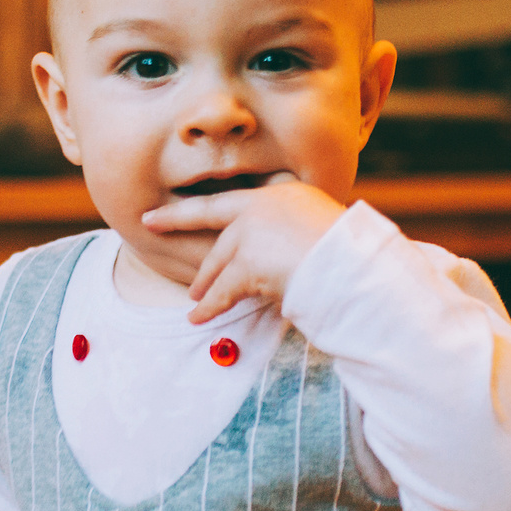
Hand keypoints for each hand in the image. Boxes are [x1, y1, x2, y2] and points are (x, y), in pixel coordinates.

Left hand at [138, 175, 345, 322]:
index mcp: (283, 193)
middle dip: (193, 244)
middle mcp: (263, 205)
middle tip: (174, 254)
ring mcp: (252, 231)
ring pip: (219, 263)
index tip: (153, 215)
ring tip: (195, 302)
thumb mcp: (326, 229)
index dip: (187, 210)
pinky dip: (209, 307)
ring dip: (206, 285)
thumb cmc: (353, 255)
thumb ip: (299, 233)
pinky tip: (197, 317)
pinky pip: (222, 290)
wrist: (357, 265)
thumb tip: (289, 253)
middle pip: (218, 229)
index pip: (229, 201)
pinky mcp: (248, 260)